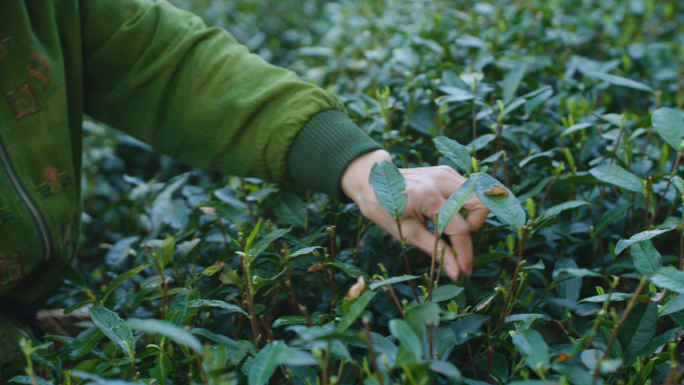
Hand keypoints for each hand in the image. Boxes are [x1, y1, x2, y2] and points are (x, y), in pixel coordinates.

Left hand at [341, 149, 488, 279]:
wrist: (371, 181)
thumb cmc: (384, 209)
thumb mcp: (408, 234)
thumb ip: (436, 251)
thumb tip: (457, 272)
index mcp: (429, 196)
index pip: (460, 229)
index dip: (465, 254)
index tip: (464, 272)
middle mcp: (441, 180)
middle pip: (481, 205)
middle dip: (474, 228)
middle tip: (456, 239)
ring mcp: (445, 173)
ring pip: (478, 196)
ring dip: (470, 217)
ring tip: (449, 227)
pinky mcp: (446, 172)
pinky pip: (467, 191)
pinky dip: (463, 207)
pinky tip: (446, 214)